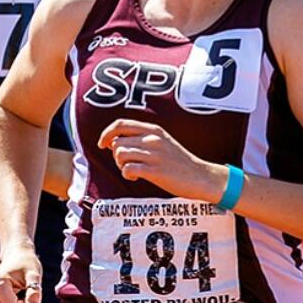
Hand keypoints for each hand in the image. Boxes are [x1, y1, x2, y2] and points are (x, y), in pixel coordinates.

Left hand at [98, 120, 226, 202]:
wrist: (200, 176)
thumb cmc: (178, 162)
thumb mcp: (162, 141)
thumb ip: (141, 138)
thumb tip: (113, 142)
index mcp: (154, 130)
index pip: (120, 124)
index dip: (106, 133)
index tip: (102, 144)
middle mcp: (153, 139)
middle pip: (117, 143)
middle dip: (116, 155)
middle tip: (127, 164)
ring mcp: (154, 155)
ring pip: (120, 155)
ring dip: (121, 165)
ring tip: (133, 170)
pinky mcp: (154, 171)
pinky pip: (127, 169)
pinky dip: (127, 174)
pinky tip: (136, 177)